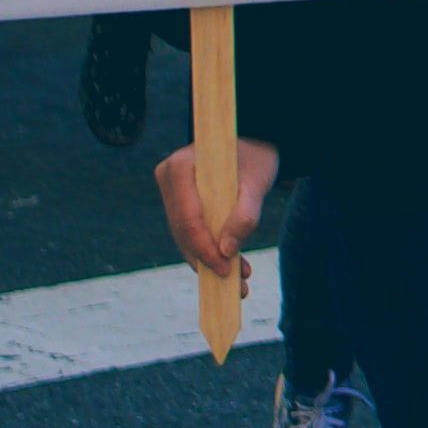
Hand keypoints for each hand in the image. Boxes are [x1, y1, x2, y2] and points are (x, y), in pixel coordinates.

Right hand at [155, 136, 279, 278]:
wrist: (254, 144)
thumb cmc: (256, 157)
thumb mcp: (258, 182)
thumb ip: (245, 215)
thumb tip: (228, 252)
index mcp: (180, 166)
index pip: (188, 218)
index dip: (204, 248)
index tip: (226, 269)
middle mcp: (169, 178)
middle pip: (184, 231)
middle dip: (209, 261)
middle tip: (237, 284)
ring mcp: (172, 192)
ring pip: (186, 237)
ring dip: (211, 261)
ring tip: (241, 281)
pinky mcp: (180, 203)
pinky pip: (191, 233)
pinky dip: (210, 252)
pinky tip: (235, 269)